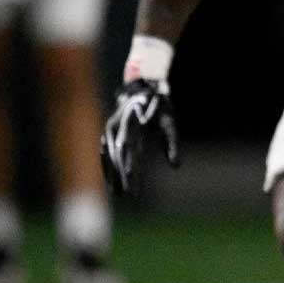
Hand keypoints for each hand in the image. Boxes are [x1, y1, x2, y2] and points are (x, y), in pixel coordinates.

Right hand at [100, 78, 179, 194]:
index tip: (132, 183)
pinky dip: (108, 166)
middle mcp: (118, 128)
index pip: (130, 151)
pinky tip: (110, 181)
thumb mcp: (169, 123)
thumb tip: (177, 165)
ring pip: (110, 155)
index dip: (129, 168)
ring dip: (112, 174)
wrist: (143, 87)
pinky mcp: (109, 132)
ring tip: (116, 193)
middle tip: (125, 195)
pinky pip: (106, 151)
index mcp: (133, 125)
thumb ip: (171, 144)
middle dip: (120, 176)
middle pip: (118, 156)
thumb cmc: (160, 107)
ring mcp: (111, 129)